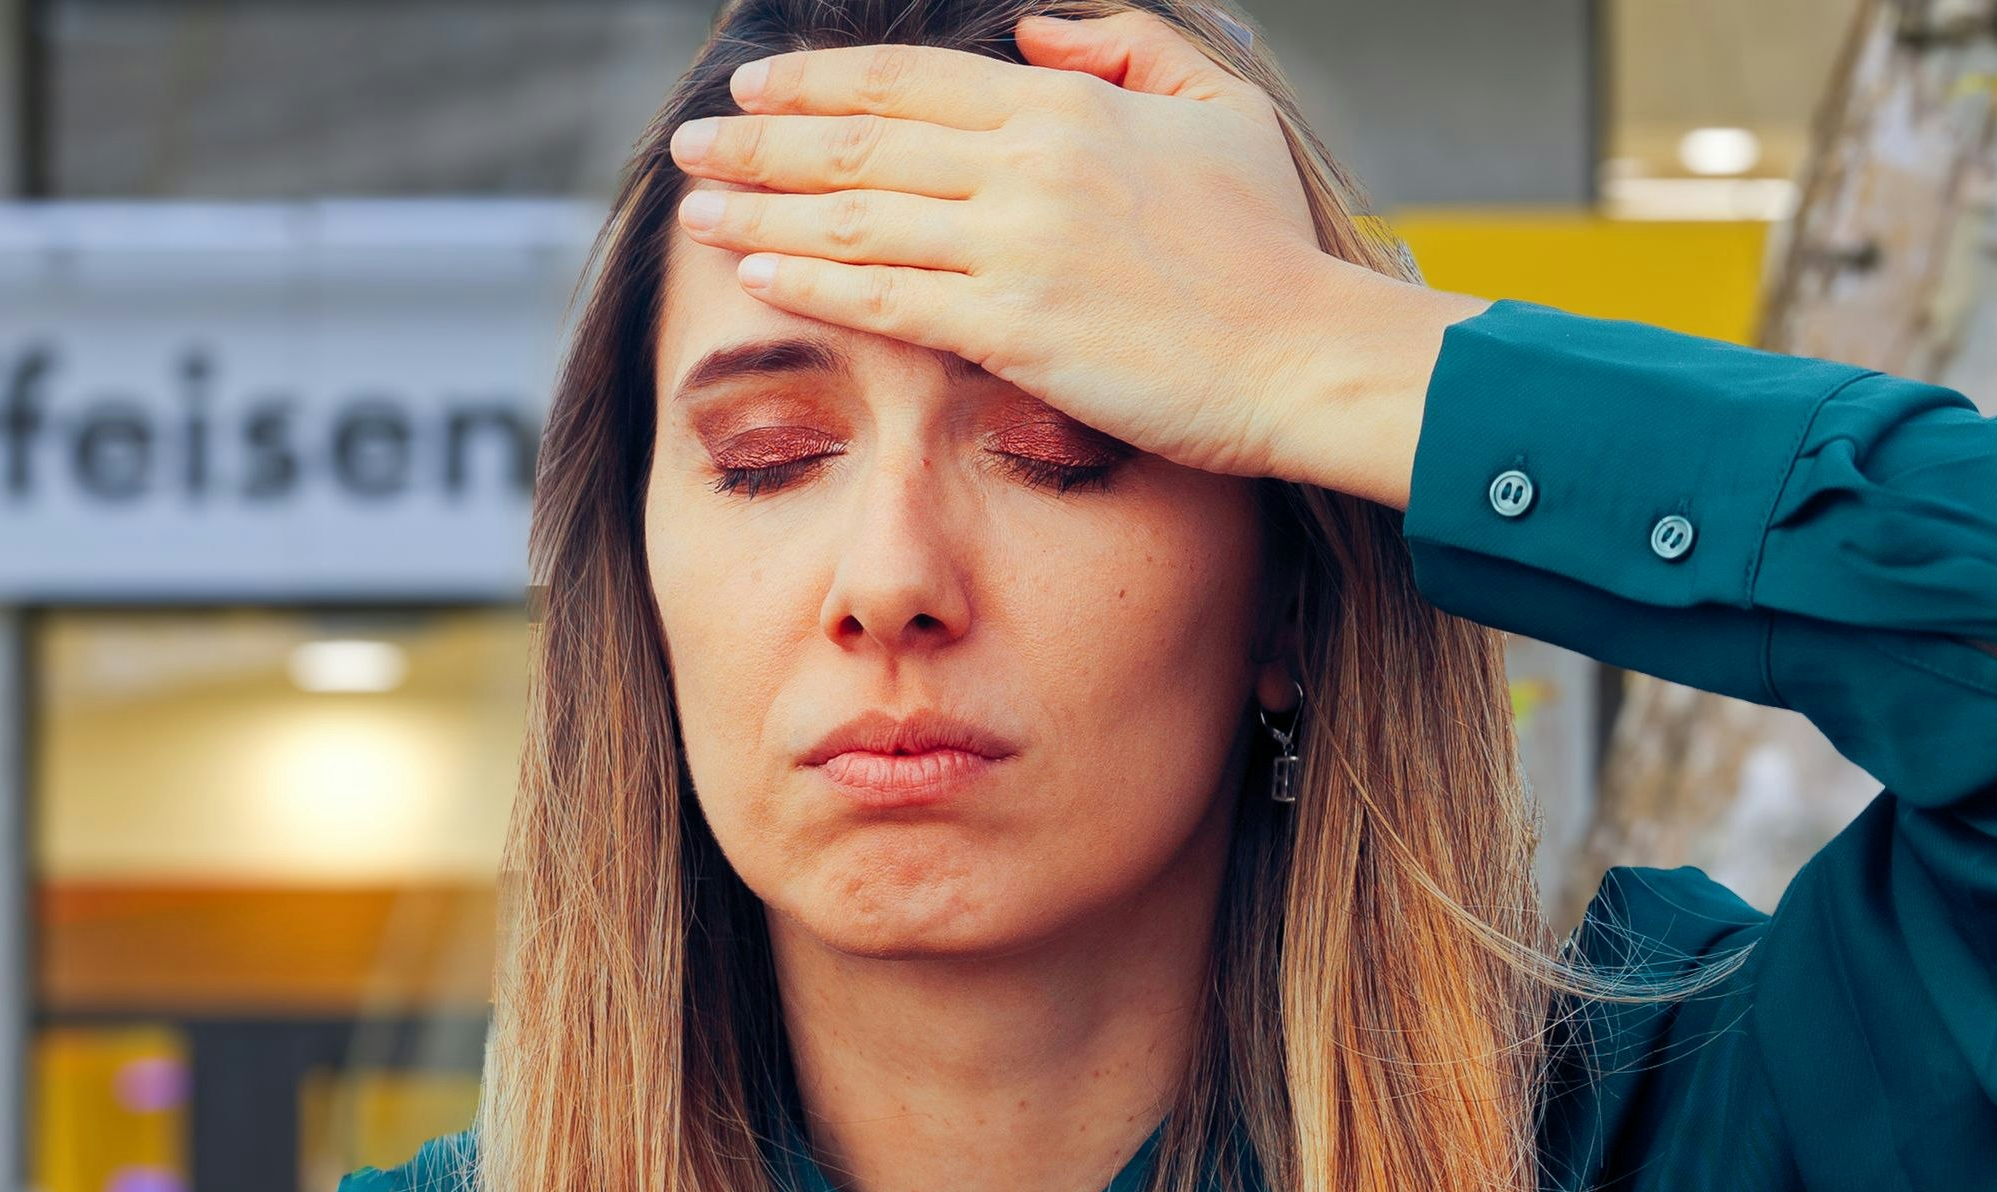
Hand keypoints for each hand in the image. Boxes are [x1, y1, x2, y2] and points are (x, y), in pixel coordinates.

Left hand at [666, 14, 1482, 506]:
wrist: (1302, 354)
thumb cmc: (1266, 245)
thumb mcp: (1216, 113)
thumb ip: (1124, 53)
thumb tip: (1032, 32)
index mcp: (1065, 108)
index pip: (910, 82)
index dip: (822, 81)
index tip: (758, 86)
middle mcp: (1028, 166)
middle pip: (862, 143)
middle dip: (762, 141)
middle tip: (694, 143)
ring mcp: (1015, 247)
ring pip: (856, 220)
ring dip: (763, 213)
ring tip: (698, 212)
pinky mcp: (1012, 328)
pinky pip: (885, 300)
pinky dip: (810, 285)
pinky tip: (753, 277)